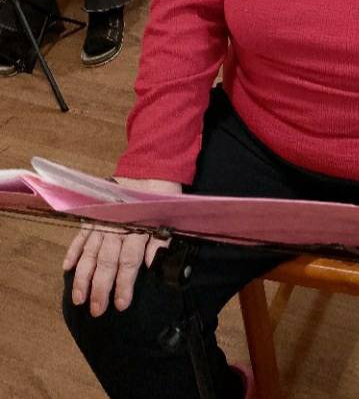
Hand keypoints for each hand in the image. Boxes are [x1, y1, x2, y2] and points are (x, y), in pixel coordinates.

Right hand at [62, 176, 181, 315]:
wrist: (148, 172)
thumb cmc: (160, 202)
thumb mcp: (168, 220)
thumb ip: (160, 242)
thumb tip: (149, 265)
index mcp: (138, 229)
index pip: (129, 261)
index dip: (125, 283)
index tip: (121, 305)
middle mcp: (117, 228)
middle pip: (107, 261)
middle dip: (100, 287)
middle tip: (96, 310)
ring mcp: (102, 222)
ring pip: (90, 252)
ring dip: (83, 276)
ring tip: (78, 298)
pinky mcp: (92, 216)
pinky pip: (80, 235)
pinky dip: (73, 250)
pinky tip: (66, 268)